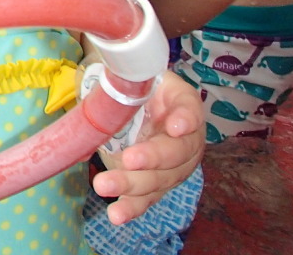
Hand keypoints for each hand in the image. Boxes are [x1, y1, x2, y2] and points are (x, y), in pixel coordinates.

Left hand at [91, 70, 203, 223]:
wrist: (145, 103)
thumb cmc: (142, 88)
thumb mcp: (138, 77)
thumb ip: (124, 83)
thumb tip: (102, 94)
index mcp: (182, 105)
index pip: (189, 110)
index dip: (185, 119)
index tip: (177, 126)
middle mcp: (186, 139)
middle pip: (175, 153)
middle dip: (152, 158)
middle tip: (129, 159)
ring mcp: (173, 166)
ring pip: (158, 179)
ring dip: (132, 185)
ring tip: (104, 186)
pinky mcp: (157, 184)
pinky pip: (147, 197)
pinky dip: (131, 207)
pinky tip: (116, 215)